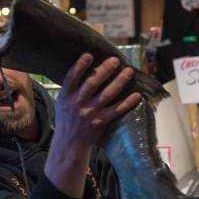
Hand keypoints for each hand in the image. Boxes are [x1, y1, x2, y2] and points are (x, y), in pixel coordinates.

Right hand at [44, 53, 140, 197]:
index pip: (72, 78)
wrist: (69, 144)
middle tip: (115, 60)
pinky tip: (137, 95)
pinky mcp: (101, 122)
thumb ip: (71, 88)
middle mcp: (77, 104)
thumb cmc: (67, 119)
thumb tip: (85, 68)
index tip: (89, 55)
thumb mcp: (62, 102)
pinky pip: (117, 110)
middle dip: (105, 70)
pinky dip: (128, 102)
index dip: (80, 66)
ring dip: (119, 81)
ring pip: (107, 94)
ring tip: (129, 71)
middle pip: (92, 83)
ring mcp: (90, 113)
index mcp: (65, 96)